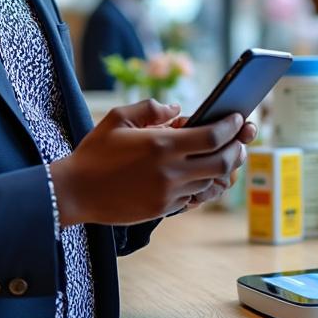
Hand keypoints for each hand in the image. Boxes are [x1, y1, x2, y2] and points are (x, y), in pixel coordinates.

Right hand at [50, 100, 247, 225]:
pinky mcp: (163, 208)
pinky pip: (196, 197)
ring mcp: (168, 193)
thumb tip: (177, 109)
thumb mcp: (118, 118)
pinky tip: (206, 175)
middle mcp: (170, 171)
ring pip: (213, 182)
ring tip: (229, 156)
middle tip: (241, 139)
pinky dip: (206, 185)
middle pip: (223, 162)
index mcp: (162, 144)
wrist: (76, 192)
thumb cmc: (95, 152)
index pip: (213, 135)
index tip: (239, 118)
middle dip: (238, 149)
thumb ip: (151, 108)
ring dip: (226, 168)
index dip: (232, 126)